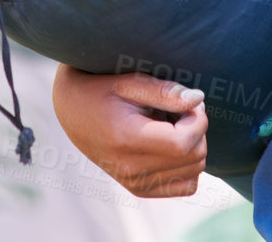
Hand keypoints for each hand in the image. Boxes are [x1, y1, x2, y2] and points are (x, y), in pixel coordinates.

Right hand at [52, 66, 207, 197]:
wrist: (73, 112)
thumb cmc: (103, 90)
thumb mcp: (130, 81)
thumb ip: (164, 92)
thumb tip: (198, 99)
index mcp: (127, 140)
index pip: (183, 143)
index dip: (198, 119)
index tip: (190, 101)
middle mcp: (131, 169)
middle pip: (193, 158)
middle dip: (197, 129)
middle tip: (180, 108)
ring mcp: (135, 183)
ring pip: (194, 172)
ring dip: (193, 145)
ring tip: (172, 124)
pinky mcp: (140, 189)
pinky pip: (186, 186)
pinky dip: (188, 165)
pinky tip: (173, 143)